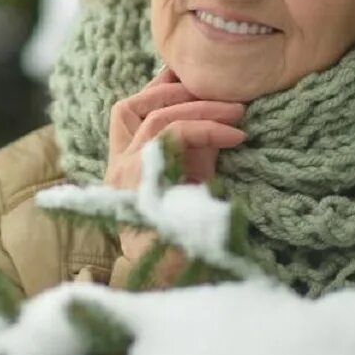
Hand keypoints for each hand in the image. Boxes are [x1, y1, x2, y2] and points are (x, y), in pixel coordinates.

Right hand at [105, 67, 244, 287]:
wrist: (181, 282)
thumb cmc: (192, 235)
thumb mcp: (194, 181)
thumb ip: (198, 146)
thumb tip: (223, 108)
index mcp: (124, 167)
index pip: (127, 111)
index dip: (156, 86)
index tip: (190, 73)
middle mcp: (116, 169)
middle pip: (131, 106)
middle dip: (178, 90)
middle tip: (225, 92)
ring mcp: (124, 176)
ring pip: (154, 117)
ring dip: (201, 107)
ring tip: (239, 110)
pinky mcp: (139, 183)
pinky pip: (171, 136)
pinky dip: (206, 128)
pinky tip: (235, 135)